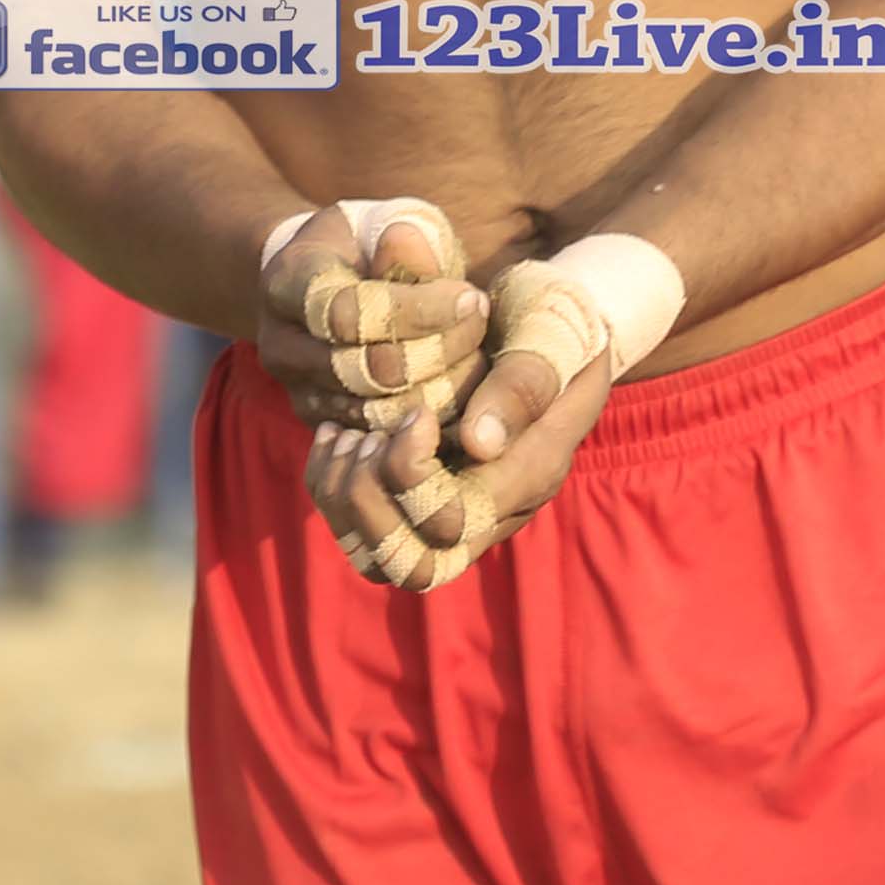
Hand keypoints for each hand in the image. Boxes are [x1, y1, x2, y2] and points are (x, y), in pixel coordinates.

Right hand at [248, 200, 480, 433]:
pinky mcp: (321, 421)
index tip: (471, 296)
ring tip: (474, 351)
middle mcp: (280, 344)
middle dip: (439, 349)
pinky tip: (457, 380)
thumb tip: (408, 244)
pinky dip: (431, 413)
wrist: (324, 279)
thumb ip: (403, 236)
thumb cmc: (366, 243)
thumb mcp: (386, 222)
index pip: (348, 312)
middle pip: (368, 369)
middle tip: (479, 321)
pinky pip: (384, 433)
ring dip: (443, 385)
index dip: (417, 310)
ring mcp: (297, 389)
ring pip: (381, 409)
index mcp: (286, 284)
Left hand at [308, 249, 628, 593]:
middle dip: (367, 499)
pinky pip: (360, 532)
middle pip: (413, 566)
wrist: (547, 324)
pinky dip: (332, 486)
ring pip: (380, 560)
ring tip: (344, 432)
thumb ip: (523, 383)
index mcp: (532, 473)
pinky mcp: (423, 500)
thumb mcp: (549, 332)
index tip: (413, 412)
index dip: (412, 474)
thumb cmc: (551, 318)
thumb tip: (479, 443)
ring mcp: (459, 511)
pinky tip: (335, 433)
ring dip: (345, 498)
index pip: (454, 520)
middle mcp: (496, 510)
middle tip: (364, 434)